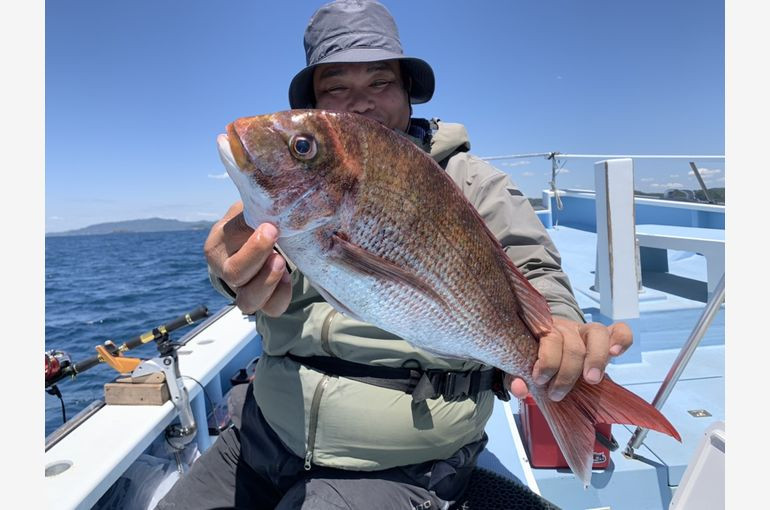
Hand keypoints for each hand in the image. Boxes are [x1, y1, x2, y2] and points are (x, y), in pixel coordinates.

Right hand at [203, 201, 291, 315]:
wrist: (260, 243)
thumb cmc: (253, 222)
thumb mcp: (247, 209)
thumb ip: (254, 204)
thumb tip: (271, 192)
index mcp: (216, 245)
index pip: (227, 243)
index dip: (249, 236)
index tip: (270, 224)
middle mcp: (224, 271)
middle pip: (233, 274)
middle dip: (256, 256)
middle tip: (275, 235)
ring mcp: (242, 290)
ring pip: (247, 301)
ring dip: (266, 282)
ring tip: (281, 261)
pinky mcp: (263, 301)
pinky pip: (271, 309)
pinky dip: (281, 296)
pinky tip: (288, 277)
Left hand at [505, 317, 632, 400]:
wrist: (545, 341)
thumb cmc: (534, 355)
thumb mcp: (520, 364)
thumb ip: (516, 376)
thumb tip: (519, 389)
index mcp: (544, 330)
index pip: (550, 340)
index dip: (547, 361)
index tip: (540, 380)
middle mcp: (567, 328)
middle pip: (573, 346)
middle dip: (566, 374)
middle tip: (556, 394)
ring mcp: (586, 330)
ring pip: (597, 334)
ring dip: (595, 359)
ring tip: (591, 380)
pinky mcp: (605, 336)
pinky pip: (619, 331)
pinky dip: (621, 340)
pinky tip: (616, 353)